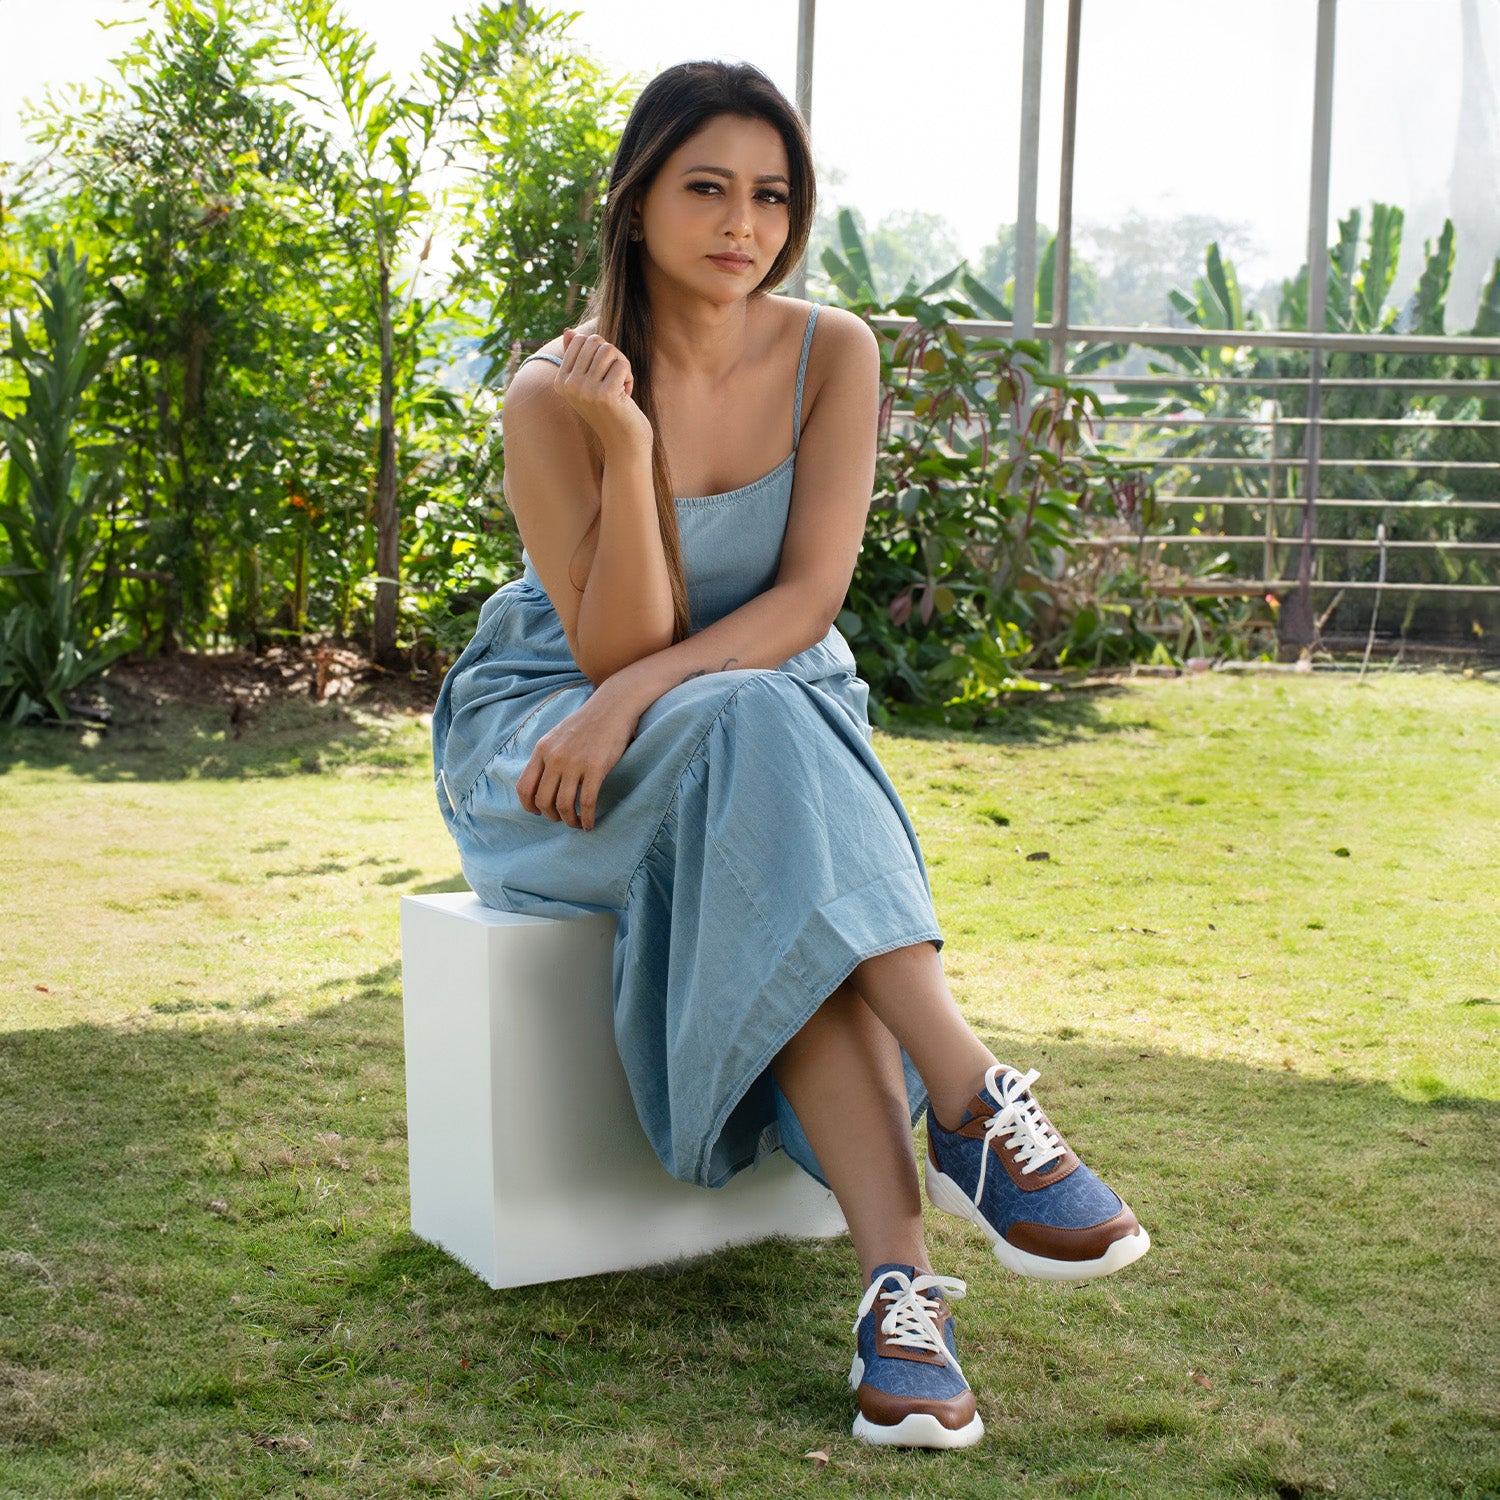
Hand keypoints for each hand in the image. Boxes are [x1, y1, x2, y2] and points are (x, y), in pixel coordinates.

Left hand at [515, 678, 642, 830]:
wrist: (612, 706)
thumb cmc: (587, 722)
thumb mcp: (557, 736)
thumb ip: (547, 756)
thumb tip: (543, 783)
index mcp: (542, 750)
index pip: (524, 787)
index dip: (529, 806)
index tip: (539, 813)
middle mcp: (554, 758)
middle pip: (543, 800)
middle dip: (551, 816)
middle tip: (562, 819)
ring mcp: (575, 763)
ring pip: (563, 805)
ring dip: (569, 821)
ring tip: (577, 824)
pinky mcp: (596, 767)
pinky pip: (587, 802)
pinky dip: (587, 818)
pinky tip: (590, 823)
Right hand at [554, 327, 652, 454]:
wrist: (624, 442)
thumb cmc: (610, 409)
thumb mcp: (591, 381)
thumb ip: (578, 356)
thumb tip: (568, 331)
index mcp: (561, 381)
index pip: (581, 340)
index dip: (600, 352)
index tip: (603, 374)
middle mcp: (569, 386)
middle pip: (596, 342)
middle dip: (612, 357)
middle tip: (615, 380)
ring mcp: (585, 391)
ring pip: (610, 350)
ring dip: (622, 366)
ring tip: (620, 387)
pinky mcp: (604, 395)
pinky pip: (622, 364)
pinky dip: (629, 377)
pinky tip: (625, 395)